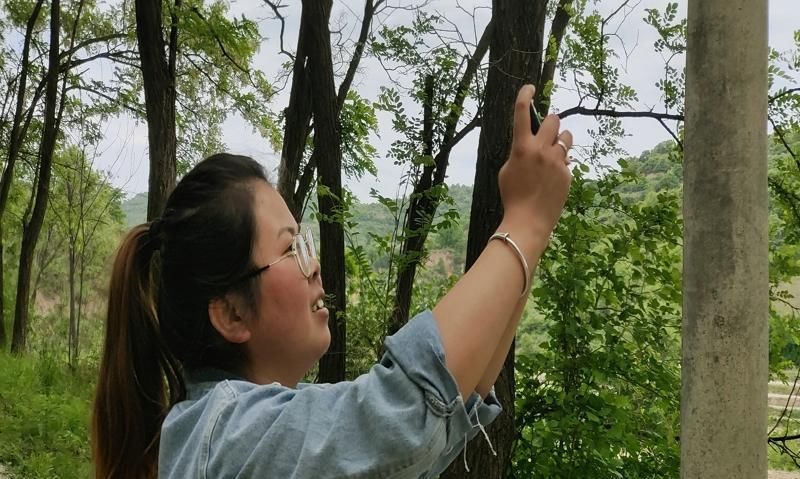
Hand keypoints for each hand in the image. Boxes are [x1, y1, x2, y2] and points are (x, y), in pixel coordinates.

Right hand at [499, 85, 572, 239]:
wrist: (529, 220)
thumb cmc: (512, 196)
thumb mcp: (507, 171)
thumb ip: (519, 152)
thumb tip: (532, 143)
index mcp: (521, 148)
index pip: (521, 113)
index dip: (525, 95)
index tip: (530, 87)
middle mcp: (541, 150)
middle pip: (553, 119)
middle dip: (550, 121)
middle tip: (546, 129)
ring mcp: (557, 161)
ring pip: (566, 136)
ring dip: (560, 138)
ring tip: (553, 151)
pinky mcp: (567, 172)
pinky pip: (566, 160)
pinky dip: (560, 164)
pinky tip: (552, 178)